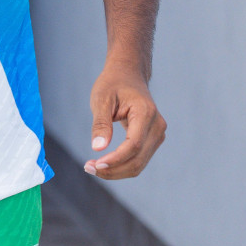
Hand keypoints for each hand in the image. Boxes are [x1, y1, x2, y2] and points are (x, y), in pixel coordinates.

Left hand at [85, 62, 165, 179]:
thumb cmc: (113, 84)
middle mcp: (157, 126)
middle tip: (87, 168)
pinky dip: (121, 166)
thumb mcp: (101, 99)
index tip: (94, 164)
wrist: (128, 74)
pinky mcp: (153, 140)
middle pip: (137, 160)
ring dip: (116, 171)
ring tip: (92, 167)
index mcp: (146, 113)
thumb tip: (97, 148)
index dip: (115, 159)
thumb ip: (101, 123)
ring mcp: (158, 134)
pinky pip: (138, 160)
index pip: (133, 145)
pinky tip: (103, 163)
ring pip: (138, 164)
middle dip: (113, 170)